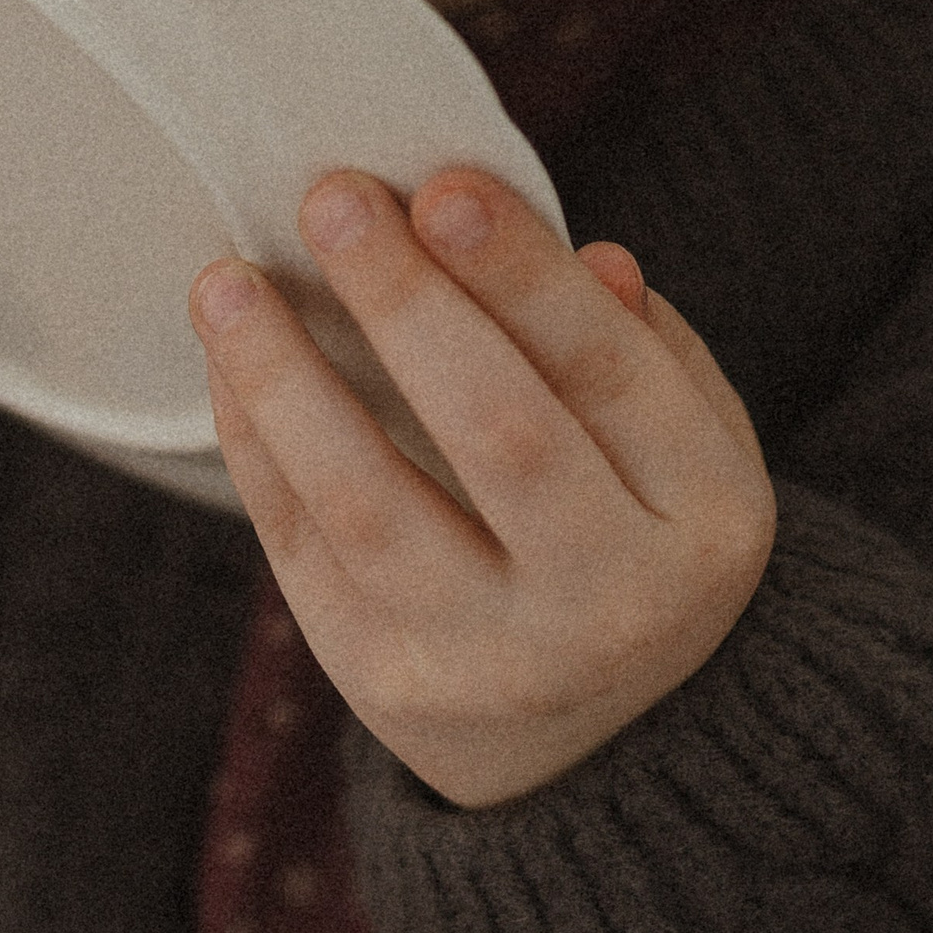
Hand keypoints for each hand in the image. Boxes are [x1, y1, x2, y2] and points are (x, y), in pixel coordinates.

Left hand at [189, 167, 774, 805]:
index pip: (610, 376)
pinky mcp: (388, 687)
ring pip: (370, 504)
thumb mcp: (686, 447)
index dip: (523, 276)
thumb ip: (638, 349)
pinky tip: (232, 363)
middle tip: (331, 199)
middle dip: (407, 305)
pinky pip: (303, 550)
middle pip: (499, 434)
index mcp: (706, 523)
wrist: (614, 748)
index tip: (444, 184)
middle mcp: (610, 604)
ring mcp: (493, 661)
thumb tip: (583, 254)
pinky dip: (258, 445)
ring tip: (226, 283)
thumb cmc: (641, 537)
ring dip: (287, 378)